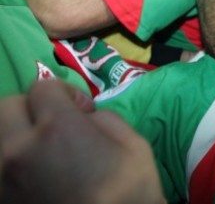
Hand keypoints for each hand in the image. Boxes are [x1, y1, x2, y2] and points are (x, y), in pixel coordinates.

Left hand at [0, 79, 164, 203]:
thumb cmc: (130, 195)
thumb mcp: (134, 146)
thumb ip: (104, 119)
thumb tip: (84, 117)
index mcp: (57, 130)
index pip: (43, 87)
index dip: (66, 94)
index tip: (83, 112)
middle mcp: (19, 150)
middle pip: (6, 106)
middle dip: (31, 108)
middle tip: (54, 125)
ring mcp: (4, 179)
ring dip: (16, 135)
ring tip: (40, 149)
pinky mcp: (3, 200)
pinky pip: (1, 168)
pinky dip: (13, 163)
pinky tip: (35, 173)